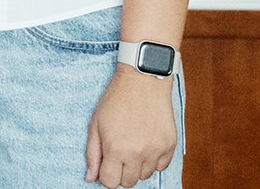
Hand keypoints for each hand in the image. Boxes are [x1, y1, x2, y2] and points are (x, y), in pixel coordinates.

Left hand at [85, 66, 176, 186]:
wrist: (142, 81)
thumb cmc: (116, 99)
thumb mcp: (95, 124)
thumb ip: (93, 154)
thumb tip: (90, 178)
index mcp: (116, 149)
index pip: (110, 182)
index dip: (106, 175)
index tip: (106, 164)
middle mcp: (137, 153)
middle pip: (128, 182)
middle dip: (121, 172)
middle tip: (119, 154)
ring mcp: (156, 150)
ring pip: (145, 175)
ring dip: (137, 166)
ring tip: (132, 145)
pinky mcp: (169, 145)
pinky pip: (161, 166)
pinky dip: (153, 160)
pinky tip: (146, 144)